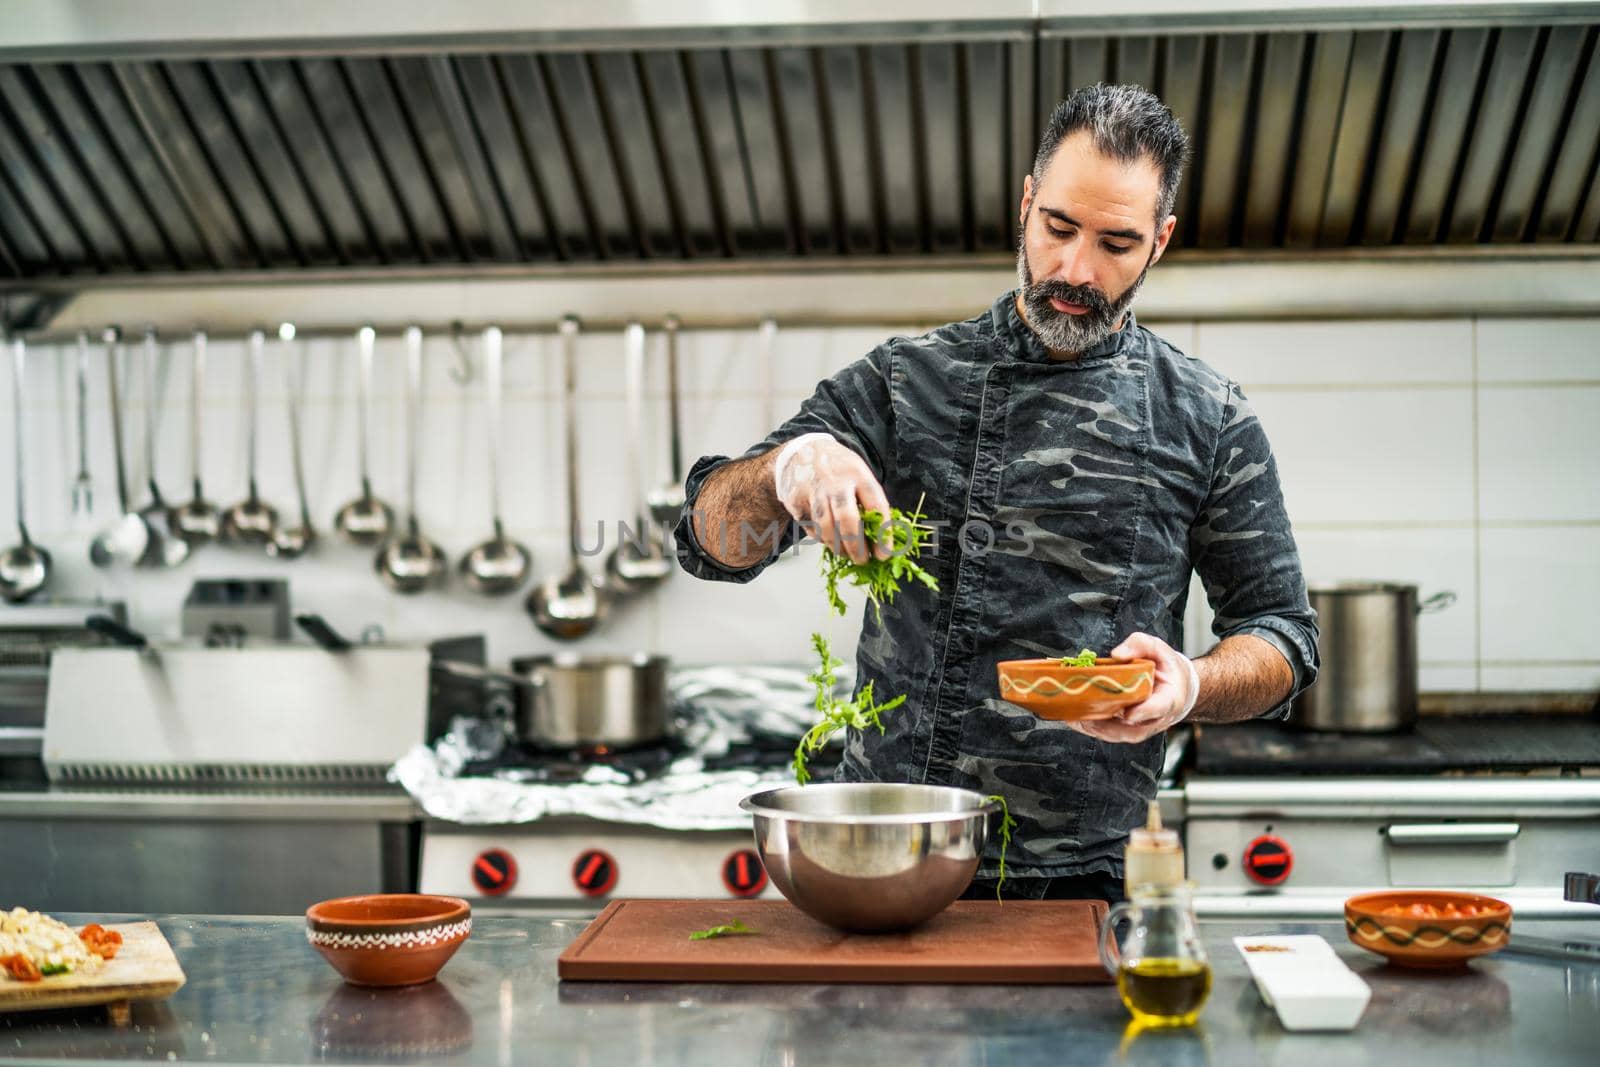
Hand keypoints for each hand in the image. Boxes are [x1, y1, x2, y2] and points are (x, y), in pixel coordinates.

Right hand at [773, 433, 891, 563]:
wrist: (802, 452)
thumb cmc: (837, 468)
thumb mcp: (859, 473)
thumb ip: (869, 501)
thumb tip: (882, 537)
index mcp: (858, 474)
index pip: (876, 506)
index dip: (882, 534)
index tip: (884, 554)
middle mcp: (836, 482)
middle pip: (848, 520)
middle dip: (856, 546)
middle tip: (863, 560)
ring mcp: (814, 491)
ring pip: (826, 528)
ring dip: (838, 547)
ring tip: (846, 554)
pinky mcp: (796, 500)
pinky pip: (810, 527)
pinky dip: (821, 538)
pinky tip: (829, 539)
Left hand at [1066, 631, 1196, 743]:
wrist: (1176, 686)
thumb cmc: (1166, 667)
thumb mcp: (1158, 649)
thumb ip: (1140, 645)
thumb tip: (1117, 654)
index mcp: (1169, 698)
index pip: (1158, 708)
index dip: (1144, 712)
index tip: (1129, 713)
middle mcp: (1156, 718)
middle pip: (1134, 729)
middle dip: (1109, 726)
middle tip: (1088, 716)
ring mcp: (1142, 726)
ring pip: (1120, 735)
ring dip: (1096, 729)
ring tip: (1075, 719)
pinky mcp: (1129, 729)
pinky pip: (1111, 734)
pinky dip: (1093, 729)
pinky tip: (1076, 720)